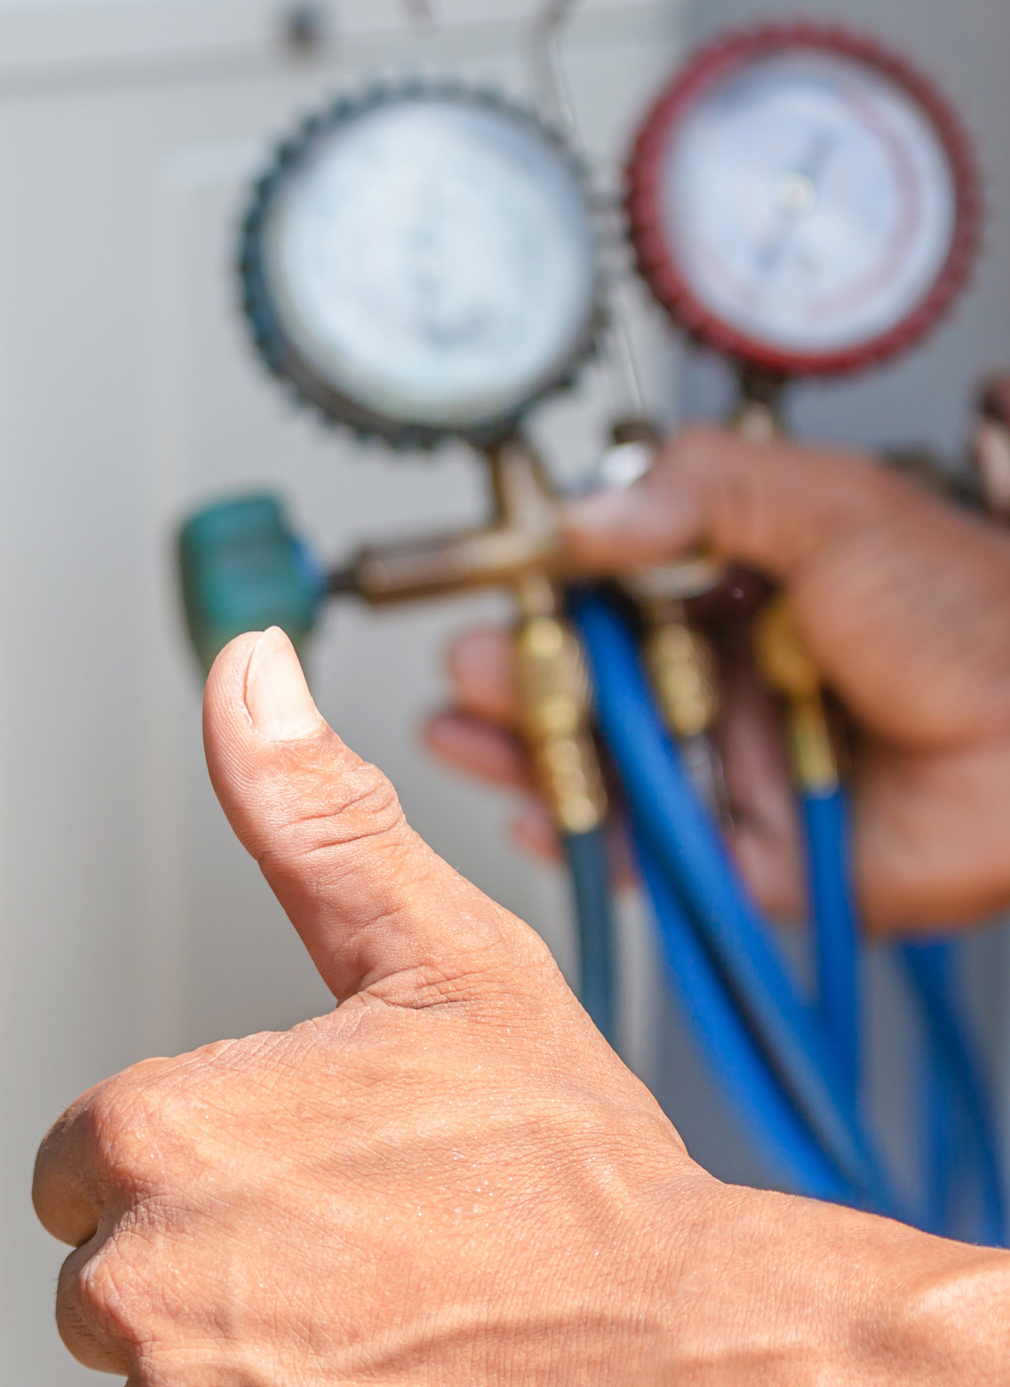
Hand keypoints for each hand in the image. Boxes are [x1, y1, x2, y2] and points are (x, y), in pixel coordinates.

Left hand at [36, 630, 767, 1386]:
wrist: (691, 1371)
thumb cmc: (572, 1175)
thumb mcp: (440, 961)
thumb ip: (309, 819)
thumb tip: (244, 674)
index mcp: (151, 1140)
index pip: (77, 1169)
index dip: (183, 1173)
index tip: (285, 1186)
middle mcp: (137, 1289)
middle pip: (108, 1288)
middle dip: (204, 1278)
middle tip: (354, 1267)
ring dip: (248, 1386)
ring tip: (381, 1350)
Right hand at [426, 425, 1009, 934]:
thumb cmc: (977, 617)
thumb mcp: (833, 508)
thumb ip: (704, 491)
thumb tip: (586, 513)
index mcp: (748, 594)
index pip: (618, 592)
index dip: (547, 593)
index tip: (492, 586)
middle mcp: (732, 682)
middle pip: (593, 687)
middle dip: (519, 678)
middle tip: (468, 667)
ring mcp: (737, 771)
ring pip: (606, 769)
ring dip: (528, 754)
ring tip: (465, 734)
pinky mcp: (749, 856)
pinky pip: (648, 857)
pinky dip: (586, 842)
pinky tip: (535, 814)